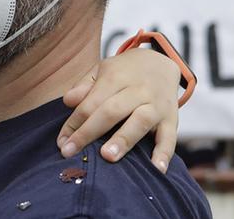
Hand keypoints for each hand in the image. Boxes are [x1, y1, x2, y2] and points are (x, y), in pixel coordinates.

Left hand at [57, 48, 180, 172]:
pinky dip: (164, 154)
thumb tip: (68, 101)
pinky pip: (169, 138)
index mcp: (116, 77)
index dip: (74, 123)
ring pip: (140, 121)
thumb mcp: (102, 70)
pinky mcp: (171, 119)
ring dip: (123, 139)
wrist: (161, 63)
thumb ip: (85, 85)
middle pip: (112, 111)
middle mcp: (138, 90)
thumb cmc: (124, 73)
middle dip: (90, 132)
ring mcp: (156, 105)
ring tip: (108, 156)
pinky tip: (156, 170)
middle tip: (72, 152)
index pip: (91, 102)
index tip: (62, 143)